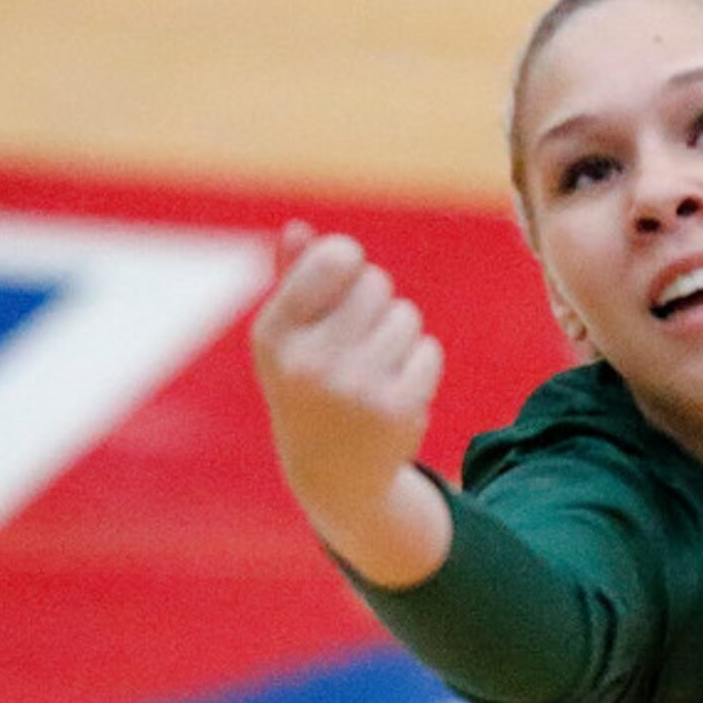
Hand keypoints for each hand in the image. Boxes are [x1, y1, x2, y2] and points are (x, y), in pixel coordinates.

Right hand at [249, 221, 445, 534]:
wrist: (333, 475)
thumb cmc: (308, 386)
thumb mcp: (289, 337)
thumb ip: (293, 279)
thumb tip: (299, 227)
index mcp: (273, 334)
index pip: (335, 256)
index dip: (347, 261)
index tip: (341, 279)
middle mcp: (307, 362)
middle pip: (376, 283)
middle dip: (374, 303)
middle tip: (353, 343)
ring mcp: (353, 388)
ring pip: (406, 316)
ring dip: (398, 336)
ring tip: (370, 370)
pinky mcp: (396, 409)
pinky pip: (429, 351)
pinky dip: (418, 365)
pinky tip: (391, 393)